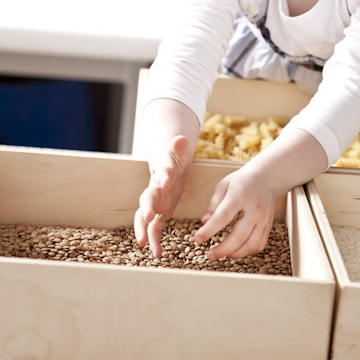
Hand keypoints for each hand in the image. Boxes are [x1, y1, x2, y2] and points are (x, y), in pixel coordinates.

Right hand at [134, 135, 193, 256]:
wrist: (167, 165)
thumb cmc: (174, 157)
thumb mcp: (178, 150)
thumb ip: (178, 146)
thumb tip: (181, 138)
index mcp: (162, 172)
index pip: (162, 173)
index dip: (164, 176)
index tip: (166, 181)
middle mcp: (154, 188)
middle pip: (147, 198)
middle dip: (147, 207)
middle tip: (148, 217)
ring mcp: (154, 202)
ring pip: (144, 217)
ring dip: (144, 230)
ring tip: (144, 244)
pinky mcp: (158, 212)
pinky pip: (154, 228)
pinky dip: (154, 241)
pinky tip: (157, 254)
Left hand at [192, 163, 283, 260]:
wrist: (268, 177)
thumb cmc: (242, 181)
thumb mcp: (224, 185)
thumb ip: (213, 204)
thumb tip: (204, 223)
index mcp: (240, 196)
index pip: (223, 217)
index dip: (209, 230)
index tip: (198, 239)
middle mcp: (254, 209)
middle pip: (239, 235)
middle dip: (222, 249)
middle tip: (209, 255)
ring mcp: (263, 219)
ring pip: (251, 244)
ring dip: (235, 253)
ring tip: (222, 254)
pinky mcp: (268, 226)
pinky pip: (259, 245)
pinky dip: (247, 252)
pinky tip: (236, 250)